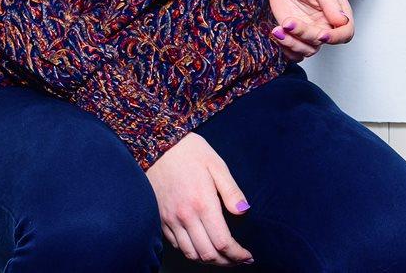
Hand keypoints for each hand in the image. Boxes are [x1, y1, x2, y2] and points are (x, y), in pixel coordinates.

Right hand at [146, 132, 252, 265]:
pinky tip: (203, 247)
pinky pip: (177, 245)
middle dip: (226, 262)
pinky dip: (192, 252)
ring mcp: (170, 220)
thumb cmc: (190, 152)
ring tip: (224, 258)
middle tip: (240, 260)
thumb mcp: (217, 165)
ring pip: (191, 254)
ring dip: (209, 261)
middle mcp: (185, 216)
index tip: (248, 256)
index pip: (222, 242)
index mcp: (203, 203)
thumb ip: (232, 191)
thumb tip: (245, 211)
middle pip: (207, 254)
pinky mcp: (161, 220)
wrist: (156, 145)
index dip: (237, 255)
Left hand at [266, 0, 353, 60]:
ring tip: (278, 29)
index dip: (335, 38)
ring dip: (291, 44)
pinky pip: (293, 52)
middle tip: (288, 22)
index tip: (321, 34)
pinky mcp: (294, 35)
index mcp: (338, 13)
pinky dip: (285, 48)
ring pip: (306, 50)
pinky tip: (277, 33)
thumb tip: (342, 21)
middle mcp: (325, 25)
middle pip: (320, 42)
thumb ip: (331, 3)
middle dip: (304, 35)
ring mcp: (309, 31)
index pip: (345, 33)